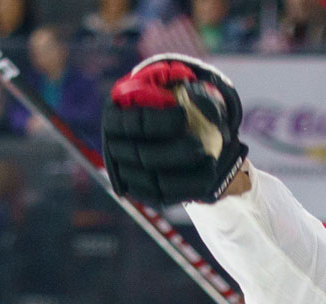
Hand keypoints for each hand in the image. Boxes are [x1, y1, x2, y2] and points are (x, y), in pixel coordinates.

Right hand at [101, 54, 247, 205]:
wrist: (168, 132)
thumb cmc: (169, 105)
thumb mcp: (172, 89)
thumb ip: (178, 85)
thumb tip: (191, 85)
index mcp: (115, 116)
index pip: (133, 123)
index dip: (158, 121)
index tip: (183, 116)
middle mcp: (114, 145)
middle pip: (143, 156)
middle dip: (176, 152)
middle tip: (203, 147)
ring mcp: (124, 171)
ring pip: (153, 180)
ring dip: (184, 175)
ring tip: (211, 162)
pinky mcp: (140, 190)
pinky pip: (161, 196)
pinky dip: (187, 189)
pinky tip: (208, 177)